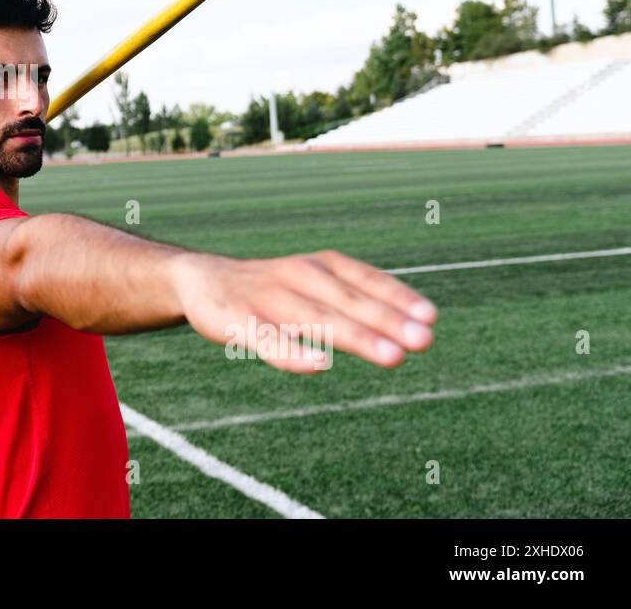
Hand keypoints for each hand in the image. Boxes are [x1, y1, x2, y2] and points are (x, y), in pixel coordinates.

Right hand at [172, 249, 437, 372]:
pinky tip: (317, 365)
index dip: (398, 297)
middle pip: (348, 302)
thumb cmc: (272, 287)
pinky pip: (268, 340)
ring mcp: (268, 299)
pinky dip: (292, 352)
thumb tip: (418, 325)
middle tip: (424, 341)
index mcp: (320, 266)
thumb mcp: (314, 282)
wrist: (200, 279)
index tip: (430, 318)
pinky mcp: (239, 321)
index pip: (365, 280)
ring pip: (317, 320)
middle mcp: (298, 276)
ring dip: (357, 337)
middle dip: (388, 321)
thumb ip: (358, 300)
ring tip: (392, 356)